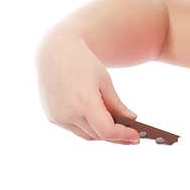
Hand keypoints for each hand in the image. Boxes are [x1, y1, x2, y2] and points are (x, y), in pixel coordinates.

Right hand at [35, 29, 141, 143]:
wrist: (54, 52)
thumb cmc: (83, 63)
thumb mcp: (105, 82)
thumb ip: (117, 105)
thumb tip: (132, 120)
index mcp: (84, 102)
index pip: (107, 131)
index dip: (123, 136)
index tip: (136, 137)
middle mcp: (68, 113)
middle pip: (98, 135)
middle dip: (116, 137)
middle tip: (132, 136)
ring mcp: (58, 117)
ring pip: (87, 136)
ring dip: (102, 134)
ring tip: (118, 130)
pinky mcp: (52, 117)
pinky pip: (75, 129)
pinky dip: (88, 128)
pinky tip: (99, 123)